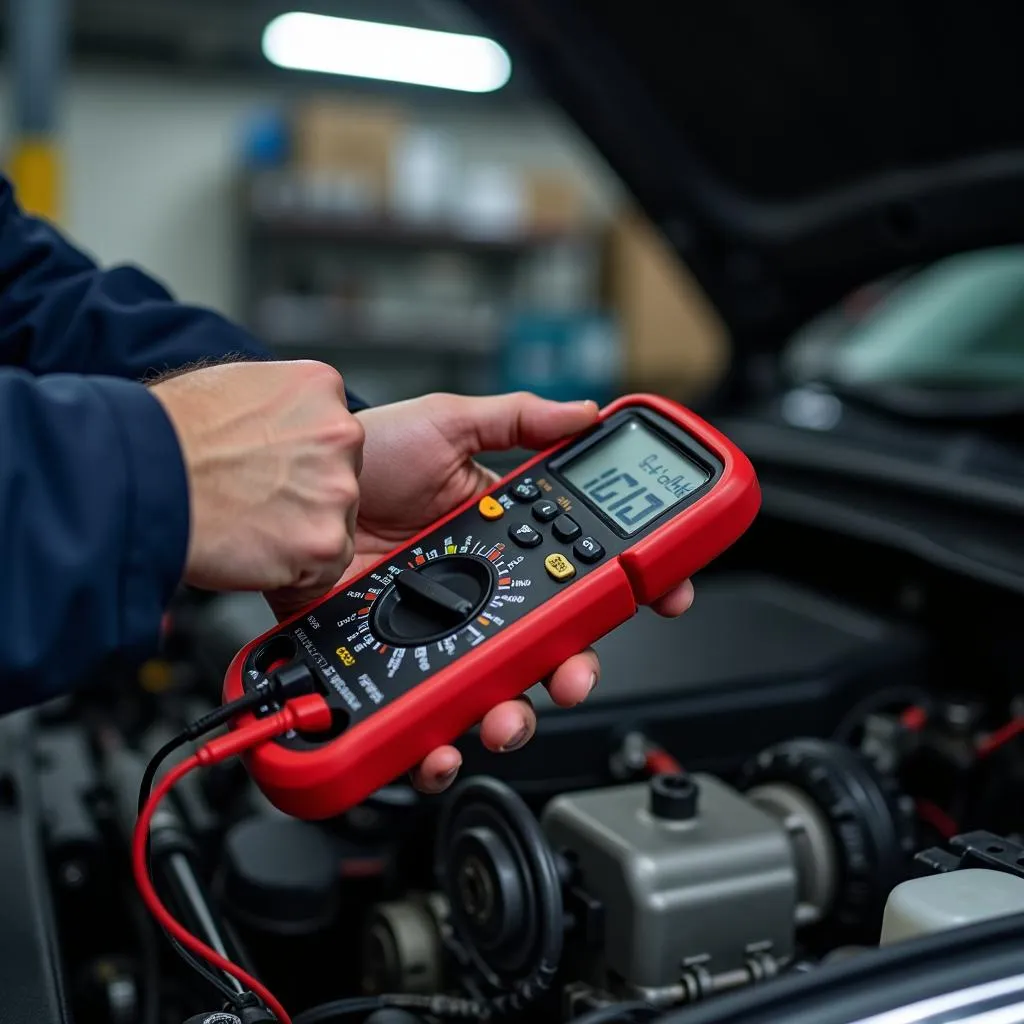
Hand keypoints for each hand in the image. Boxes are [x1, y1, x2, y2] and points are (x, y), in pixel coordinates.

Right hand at [151, 360, 362, 612]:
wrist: (137, 474)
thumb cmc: (164, 432)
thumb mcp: (231, 386)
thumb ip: (274, 408)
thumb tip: (276, 427)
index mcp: (319, 388)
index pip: (331, 434)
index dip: (298, 461)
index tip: (271, 472)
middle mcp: (341, 434)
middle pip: (339, 480)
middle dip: (304, 498)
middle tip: (254, 503)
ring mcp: (336, 490)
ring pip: (334, 526)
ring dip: (297, 535)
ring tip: (245, 525)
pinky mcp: (323, 541)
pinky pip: (323, 571)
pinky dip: (291, 574)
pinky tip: (252, 552)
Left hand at [352, 392, 693, 792]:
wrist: (294, 491)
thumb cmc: (366, 455)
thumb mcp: (447, 423)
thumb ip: (518, 419)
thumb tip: (587, 413)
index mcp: (507, 540)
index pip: (584, 570)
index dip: (630, 587)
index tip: (664, 596)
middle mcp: (484, 591)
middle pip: (550, 645)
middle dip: (576, 670)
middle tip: (573, 673)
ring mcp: (443, 630)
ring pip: (499, 690)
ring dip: (514, 716)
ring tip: (504, 717)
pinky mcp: (398, 661)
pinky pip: (430, 713)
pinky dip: (439, 742)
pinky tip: (442, 745)